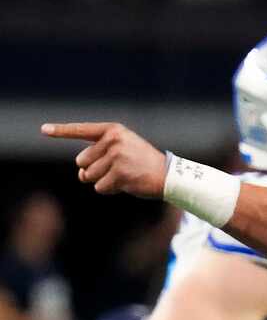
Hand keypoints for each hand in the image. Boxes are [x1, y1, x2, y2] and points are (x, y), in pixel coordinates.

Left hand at [41, 122, 167, 197]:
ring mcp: (116, 157)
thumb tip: (80, 175)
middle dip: (95, 169)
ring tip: (124, 176)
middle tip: (119, 168)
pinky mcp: (119, 174)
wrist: (170, 176)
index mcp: (114, 130)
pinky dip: (110, 190)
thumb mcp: (123, 149)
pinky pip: (100, 187)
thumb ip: (98, 156)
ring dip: (103, 180)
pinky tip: (126, 184)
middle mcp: (113, 141)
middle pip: (82, 161)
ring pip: (89, 176)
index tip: (43, 130)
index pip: (82, 130)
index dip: (61, 131)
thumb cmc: (144, 164)